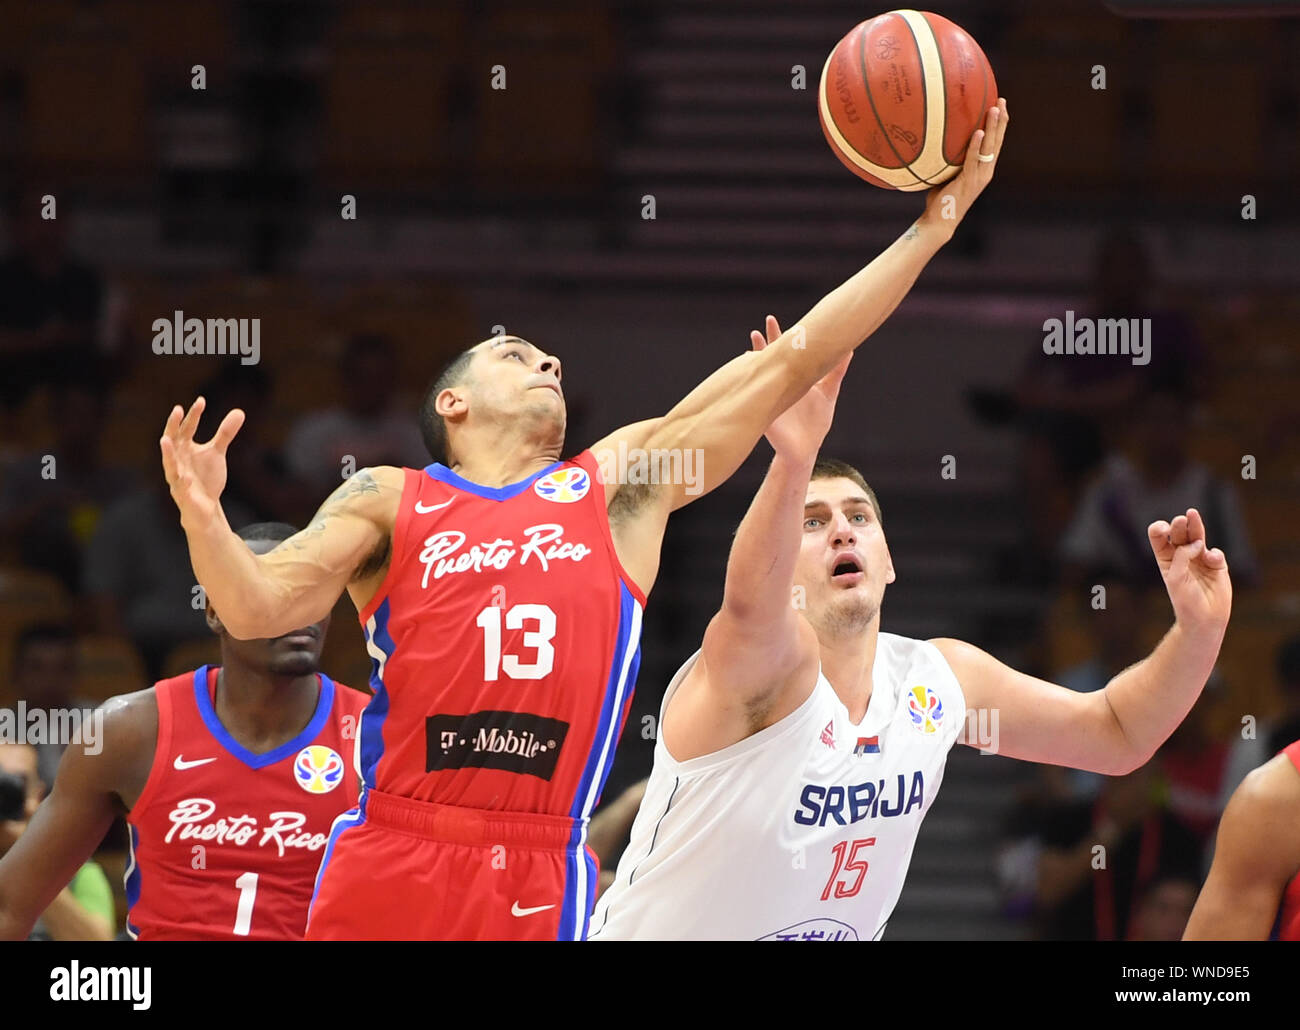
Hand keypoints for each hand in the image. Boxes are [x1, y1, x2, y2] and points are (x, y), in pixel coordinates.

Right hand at [159, 397, 243, 530]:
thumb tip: (239, 411)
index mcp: (184, 448)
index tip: (201, 401)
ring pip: (169, 464)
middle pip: (173, 441)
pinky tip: (186, 477)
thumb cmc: (206, 476)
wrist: (205, 507)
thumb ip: (225, 433)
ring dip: (167, 452)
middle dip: (174, 426)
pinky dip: (182, 482)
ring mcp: (177, 477)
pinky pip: (181, 488)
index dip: (193, 415)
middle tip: (177, 410)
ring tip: (165, 440)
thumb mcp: (217, 452)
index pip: (187, 428)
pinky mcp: (183, 495)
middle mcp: (177, 460)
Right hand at [751, 315, 850, 459]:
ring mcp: (771, 396)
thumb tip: (850, 348)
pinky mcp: (767, 412)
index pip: (786, 351)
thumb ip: (836, 371)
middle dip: (769, 340)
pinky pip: (759, 397)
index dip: (783, 335)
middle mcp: (780, 383)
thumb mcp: (828, 392)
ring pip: (762, 373)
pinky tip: (750, 378)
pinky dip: (755, 389)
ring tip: (752, 345)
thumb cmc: (815, 422)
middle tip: (767, 323)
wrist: (805, 448)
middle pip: (772, 356)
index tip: (778, 319)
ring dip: (757, 359)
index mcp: (793, 377)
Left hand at [920, 98, 1008, 238]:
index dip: (999, 125)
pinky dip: (976, 145)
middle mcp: (986, 171)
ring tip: (994, 109)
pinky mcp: (969, 181)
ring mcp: (979, 177)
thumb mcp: (946, 174)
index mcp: (983, 169)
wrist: (940, 222)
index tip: (1000, 105)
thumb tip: (936, 141)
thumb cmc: (940, 200)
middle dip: (1001, 120)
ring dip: (993, 127)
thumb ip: (948, 160)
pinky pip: (973, 160)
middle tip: (1002, 100)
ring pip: (990, 147)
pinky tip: (978, 132)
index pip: (995, 143)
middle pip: (998, 141)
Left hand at [1147, 508, 1231, 634]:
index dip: (1159, 528)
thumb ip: (1182, 557)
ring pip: (1197, 536)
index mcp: (1166, 558)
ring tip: (1191, 514)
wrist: (1204, 618)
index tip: (1163, 530)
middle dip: (1179, 525)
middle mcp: (1182, 556)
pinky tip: (1211, 560)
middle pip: (1179, 533)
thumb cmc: (1184, 600)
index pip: (1159, 537)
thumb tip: (1198, 543)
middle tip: (1180, 521)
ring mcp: (1200, 558)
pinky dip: (1213, 554)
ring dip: (1195, 525)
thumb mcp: (1175, 577)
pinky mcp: (1217, 565)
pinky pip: (1215, 553)